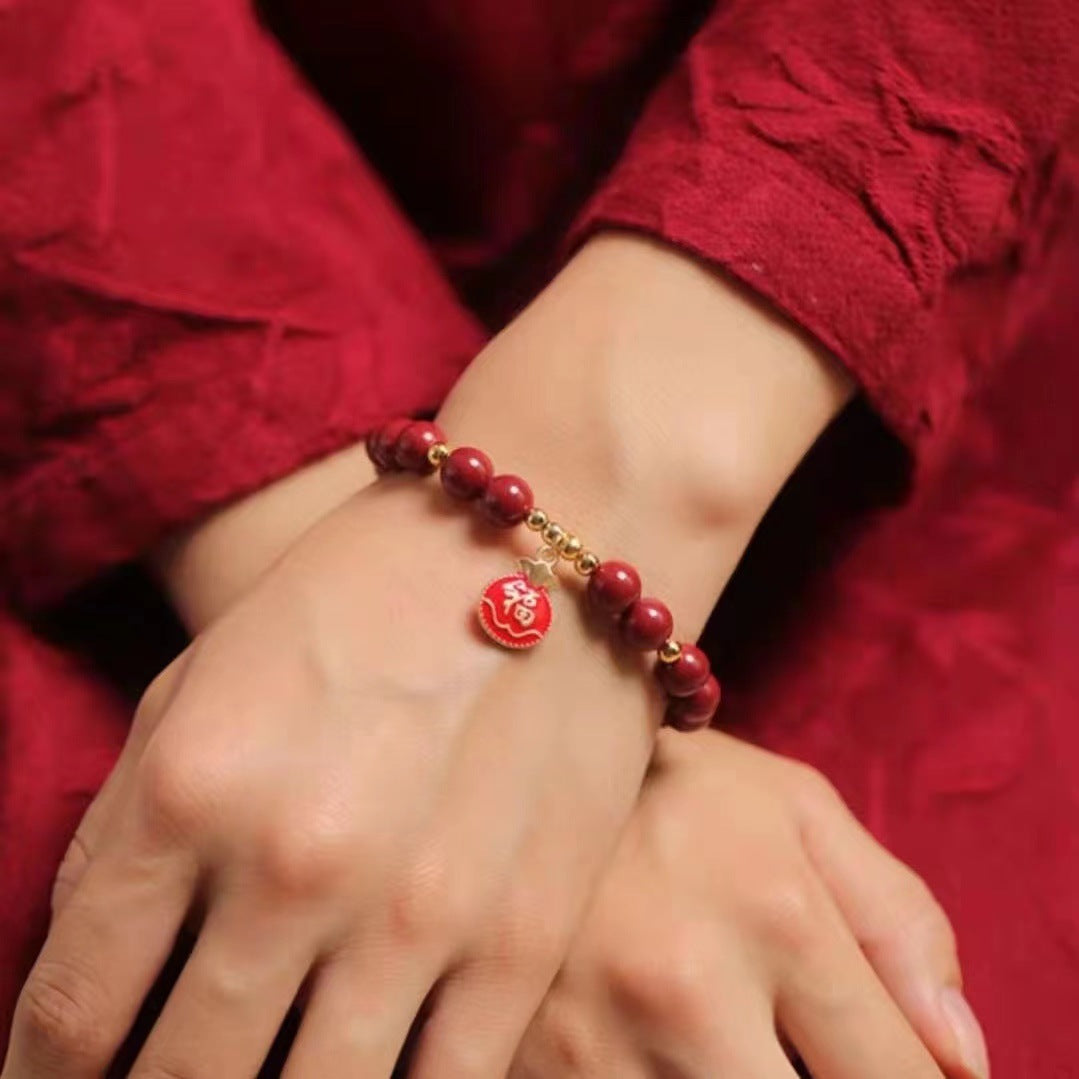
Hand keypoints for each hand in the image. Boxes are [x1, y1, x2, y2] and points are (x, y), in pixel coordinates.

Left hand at [4, 232, 853, 1077]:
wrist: (548, 551)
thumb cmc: (365, 598)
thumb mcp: (206, 677)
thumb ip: (123, 830)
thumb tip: (86, 968)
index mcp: (192, 787)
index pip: (74, 1014)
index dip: (50, 1074)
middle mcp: (295, 864)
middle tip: (165, 1074)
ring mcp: (418, 914)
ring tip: (261, 1064)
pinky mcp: (522, 938)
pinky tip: (360, 1062)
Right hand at [511, 731, 988, 1078]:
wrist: (504, 759)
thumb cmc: (671, 786)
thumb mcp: (795, 809)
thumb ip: (897, 922)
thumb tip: (964, 1059)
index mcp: (770, 909)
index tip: (869, 1053)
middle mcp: (682, 987)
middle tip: (773, 1026)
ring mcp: (592, 1044)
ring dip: (727, 1078)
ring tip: (708, 1021)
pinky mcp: (524, 1070)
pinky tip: (655, 1038)